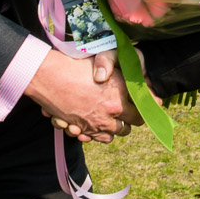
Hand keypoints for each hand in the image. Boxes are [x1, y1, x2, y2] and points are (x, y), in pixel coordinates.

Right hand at [26, 51, 142, 143]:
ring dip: (119, 126)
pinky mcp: (85, 130)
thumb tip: (139, 80)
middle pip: (135, 122)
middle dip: (136, 117)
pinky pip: (101, 138)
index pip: (145, 105)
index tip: (152, 104)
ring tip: (115, 116)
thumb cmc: (74, 64)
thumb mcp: (104, 60)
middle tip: (133, 110)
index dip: (149, 105)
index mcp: (120, 90)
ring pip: (119, 132)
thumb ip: (124, 73)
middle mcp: (113, 108)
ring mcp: (98, 122)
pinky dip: (102, 133)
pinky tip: (99, 123)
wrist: (47, 76)